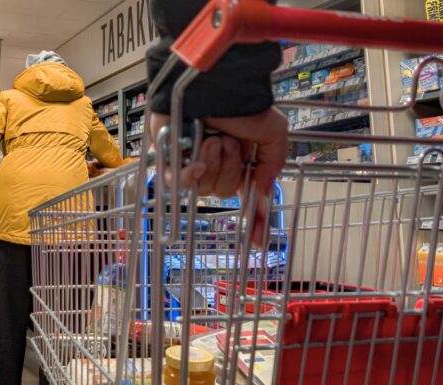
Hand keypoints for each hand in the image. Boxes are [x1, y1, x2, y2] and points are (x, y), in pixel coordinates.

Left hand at [150, 108, 287, 246]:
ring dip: (211, 162)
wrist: (212, 85)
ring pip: (203, 188)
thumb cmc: (241, 102)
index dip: (255, 221)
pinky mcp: (169, 158)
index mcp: (241, 159)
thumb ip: (273, 163)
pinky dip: (186, 175)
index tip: (259, 241)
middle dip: (228, 167)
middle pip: (224, 191)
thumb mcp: (273, 131)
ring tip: (211, 137)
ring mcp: (193, 161)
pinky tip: (194, 160)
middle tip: (227, 141)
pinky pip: (177, 184)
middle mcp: (217, 162)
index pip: (248, 197)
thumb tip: (264, 191)